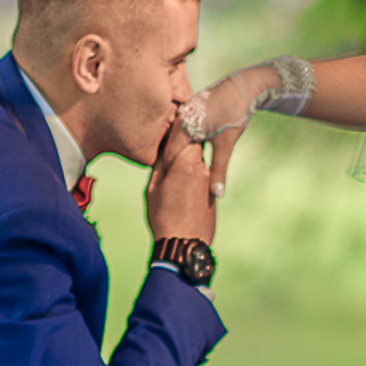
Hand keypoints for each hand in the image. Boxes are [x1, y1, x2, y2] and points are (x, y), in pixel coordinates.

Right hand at [145, 120, 215, 243]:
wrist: (185, 244)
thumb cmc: (164, 217)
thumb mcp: (153, 188)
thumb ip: (159, 165)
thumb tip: (161, 149)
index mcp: (185, 163)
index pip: (184, 132)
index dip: (176, 126)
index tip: (169, 121)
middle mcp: (202, 167)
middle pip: (194, 144)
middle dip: (184, 140)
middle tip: (170, 139)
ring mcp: (209, 180)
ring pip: (198, 159)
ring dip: (187, 158)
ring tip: (173, 165)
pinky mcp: (212, 192)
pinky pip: (201, 175)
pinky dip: (192, 173)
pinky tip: (181, 184)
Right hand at [177, 66, 276, 197]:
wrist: (244, 86)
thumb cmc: (234, 115)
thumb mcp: (226, 146)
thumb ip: (219, 171)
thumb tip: (217, 196)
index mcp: (184, 127)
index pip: (169, 155)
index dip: (169, 171)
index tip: (170, 185)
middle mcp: (179, 118)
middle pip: (169, 145)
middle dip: (171, 162)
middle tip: (173, 178)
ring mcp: (183, 110)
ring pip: (174, 135)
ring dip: (177, 150)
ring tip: (180, 167)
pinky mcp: (189, 107)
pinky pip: (180, 126)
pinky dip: (182, 139)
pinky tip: (189, 149)